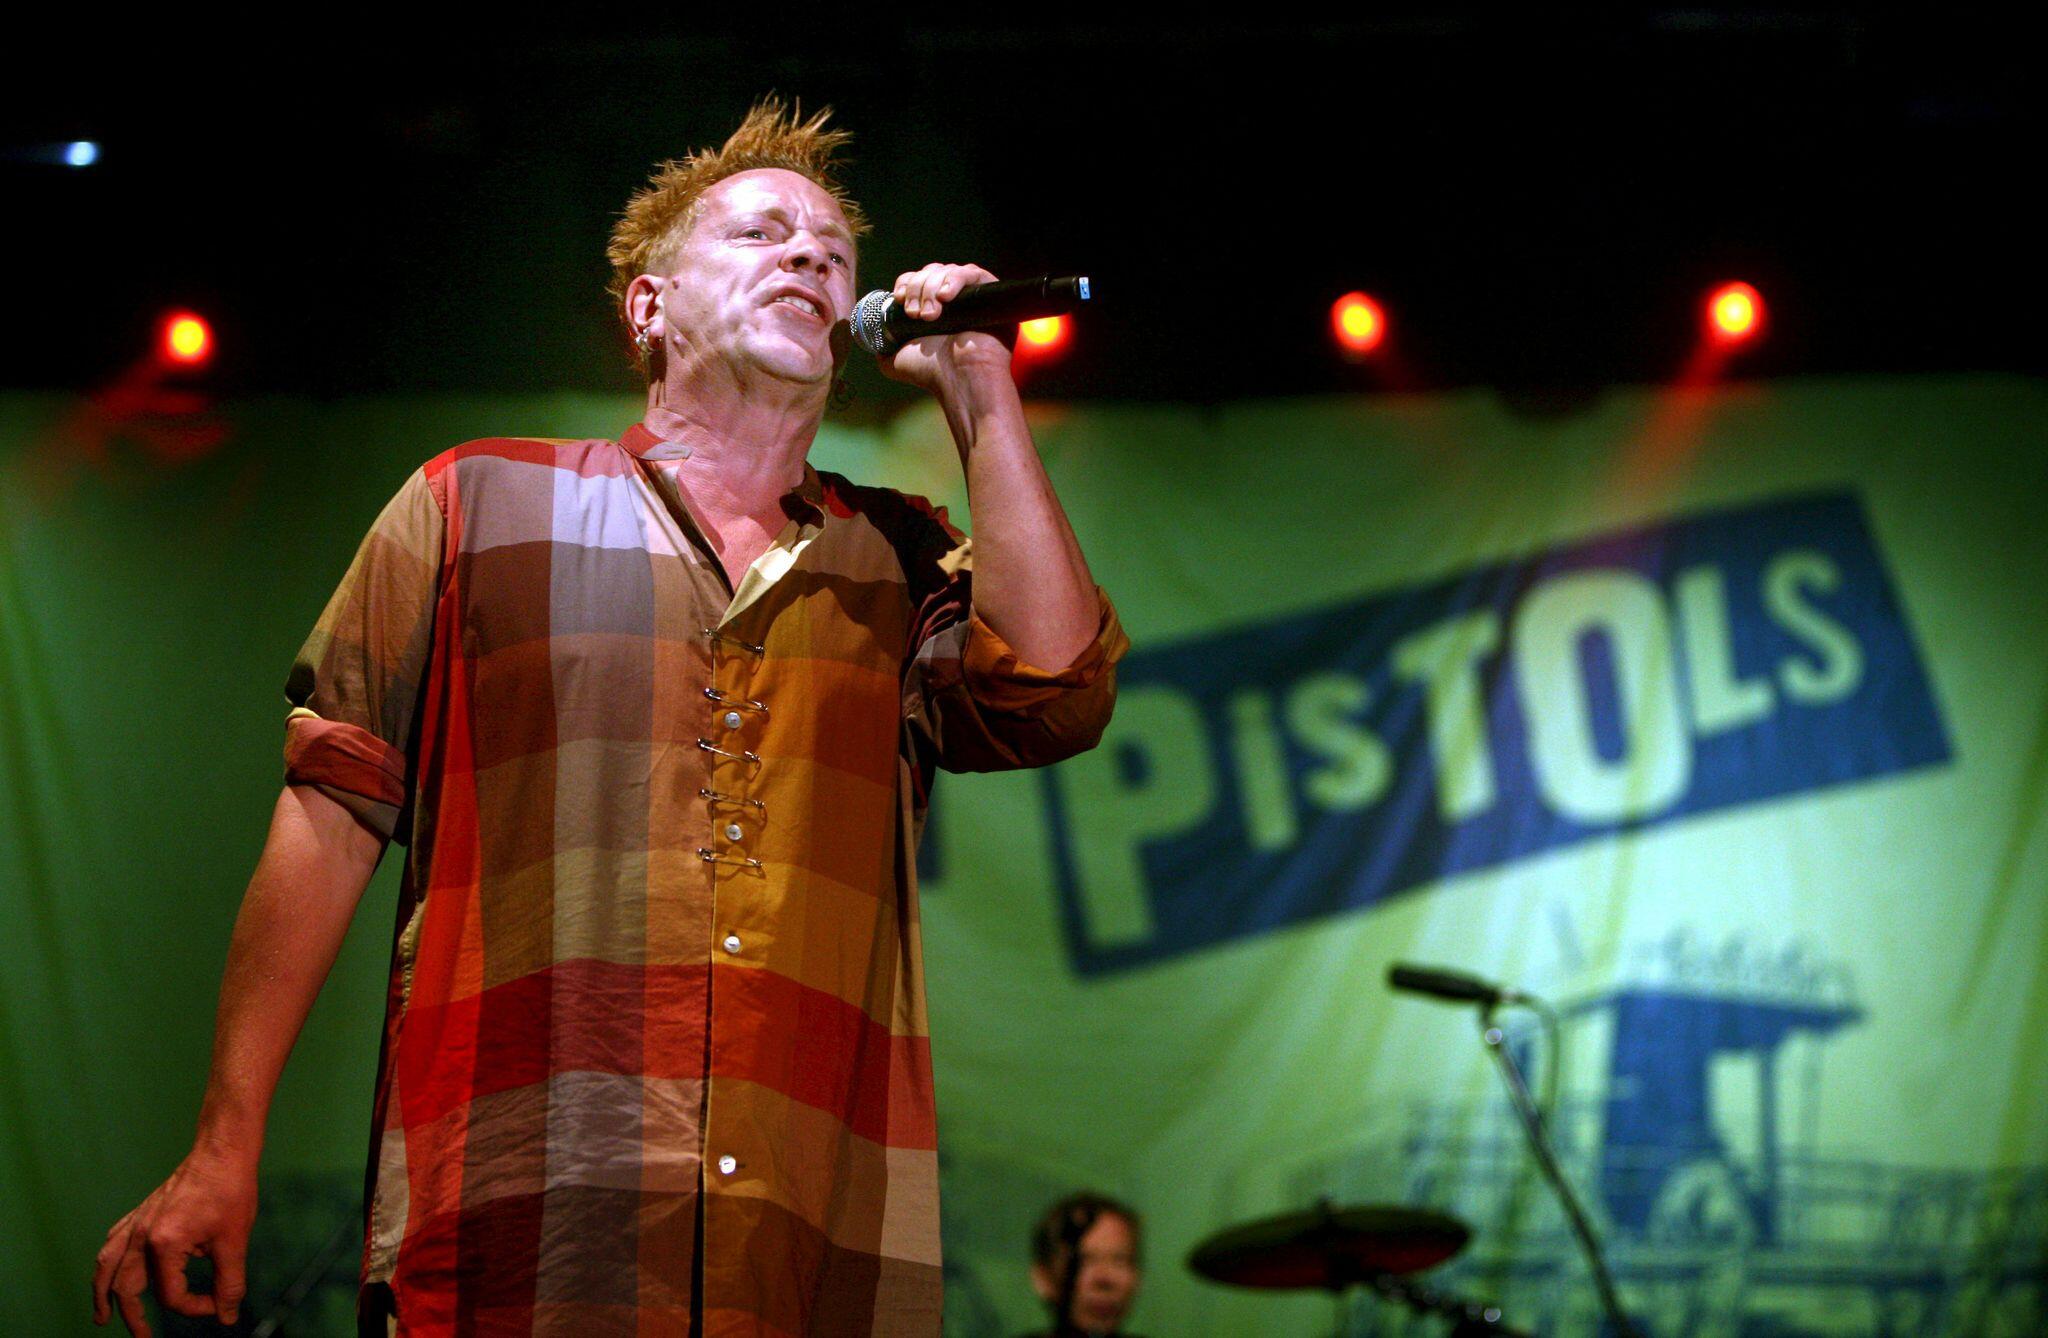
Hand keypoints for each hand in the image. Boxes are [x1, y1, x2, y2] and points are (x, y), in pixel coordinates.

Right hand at [93, 1151, 256, 1335]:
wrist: (222, 1151)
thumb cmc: (230, 1191)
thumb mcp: (235, 1241)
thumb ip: (229, 1283)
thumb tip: (227, 1316)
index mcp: (165, 1244)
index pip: (171, 1295)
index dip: (196, 1307)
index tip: (219, 1304)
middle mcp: (142, 1235)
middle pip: (125, 1287)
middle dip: (133, 1317)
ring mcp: (137, 1222)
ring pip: (107, 1265)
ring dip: (103, 1293)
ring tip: (102, 1317)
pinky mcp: (141, 1213)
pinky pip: (114, 1243)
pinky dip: (108, 1263)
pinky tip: (111, 1272)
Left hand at [875, 262, 1015, 392]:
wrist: (958, 380)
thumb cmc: (931, 373)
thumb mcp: (895, 361)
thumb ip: (883, 347)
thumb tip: (873, 336)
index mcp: (933, 310)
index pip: (917, 280)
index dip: (906, 284)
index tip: (899, 299)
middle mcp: (952, 301)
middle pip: (930, 272)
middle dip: (917, 288)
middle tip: (914, 314)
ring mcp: (971, 296)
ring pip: (947, 271)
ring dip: (930, 288)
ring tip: (930, 316)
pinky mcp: (989, 293)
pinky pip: (972, 273)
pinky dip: (954, 280)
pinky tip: (946, 297)